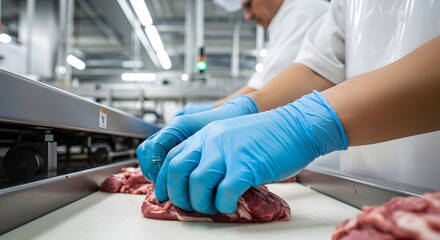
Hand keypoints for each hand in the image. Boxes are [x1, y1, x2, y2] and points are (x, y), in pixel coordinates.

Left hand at [155, 91, 347, 214]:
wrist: (296, 126)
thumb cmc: (268, 135)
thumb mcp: (230, 137)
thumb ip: (212, 153)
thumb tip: (197, 180)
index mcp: (206, 134)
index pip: (172, 157)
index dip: (165, 180)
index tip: (166, 194)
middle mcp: (212, 140)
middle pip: (178, 171)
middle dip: (178, 195)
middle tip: (189, 205)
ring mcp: (228, 152)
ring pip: (197, 184)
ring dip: (201, 203)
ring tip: (213, 206)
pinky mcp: (246, 166)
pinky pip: (225, 193)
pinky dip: (224, 205)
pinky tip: (231, 205)